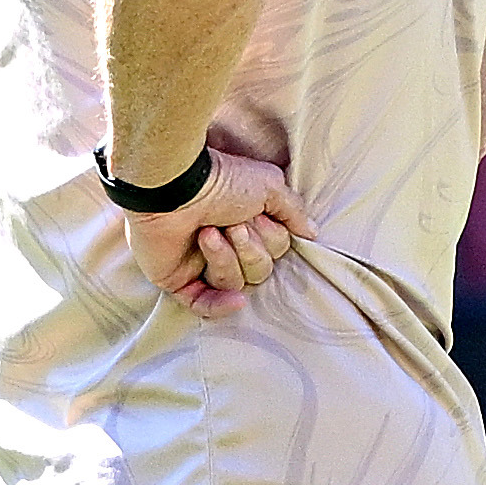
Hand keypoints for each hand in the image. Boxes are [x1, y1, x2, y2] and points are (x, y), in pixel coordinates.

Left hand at [122, 146, 313, 317]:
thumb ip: (292, 210)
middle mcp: (227, 243)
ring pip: (235, 283)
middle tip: (231, 224)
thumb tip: (310, 233)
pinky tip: (236, 299)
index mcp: (248, 222)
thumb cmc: (221, 179)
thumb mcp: (269, 185)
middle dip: (249, 248)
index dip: (271, 237)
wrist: (174, 186)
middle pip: (260, 270)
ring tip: (208, 233)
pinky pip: (203, 305)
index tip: (255, 215)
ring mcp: (201, 263)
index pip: (276, 250)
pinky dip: (221, 304)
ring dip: (227, 258)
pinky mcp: (177, 278)